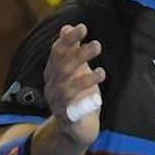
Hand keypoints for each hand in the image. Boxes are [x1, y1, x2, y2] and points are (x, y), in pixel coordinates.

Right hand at [42, 24, 104, 146]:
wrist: (75, 127)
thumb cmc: (77, 93)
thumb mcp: (76, 70)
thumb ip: (72, 51)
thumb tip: (67, 27)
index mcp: (54, 72)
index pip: (57, 53)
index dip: (68, 40)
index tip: (82, 27)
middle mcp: (52, 86)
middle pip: (62, 68)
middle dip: (78, 56)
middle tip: (97, 45)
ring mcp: (57, 103)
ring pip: (66, 89)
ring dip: (84, 79)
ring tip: (102, 72)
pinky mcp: (67, 118)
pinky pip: (73, 110)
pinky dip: (83, 102)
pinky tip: (96, 96)